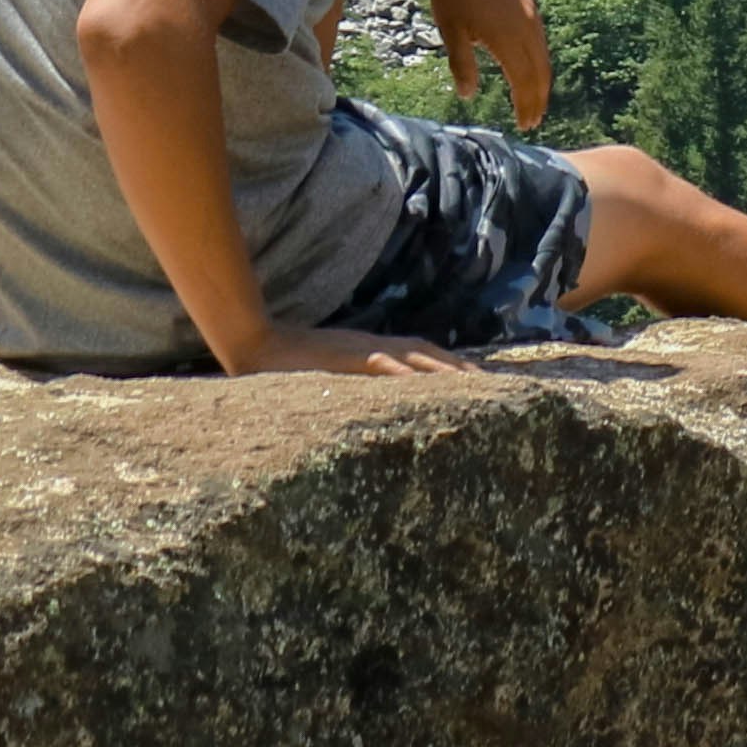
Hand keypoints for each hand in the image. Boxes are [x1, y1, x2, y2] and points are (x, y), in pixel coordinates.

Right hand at [237, 326, 481, 377]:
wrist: (255, 344)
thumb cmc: (290, 365)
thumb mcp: (332, 374)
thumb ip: (357, 383)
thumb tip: (381, 403)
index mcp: (375, 349)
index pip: (423, 354)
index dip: (452, 366)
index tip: (480, 382)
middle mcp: (375, 345)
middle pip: (428, 352)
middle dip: (461, 368)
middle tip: (491, 387)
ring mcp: (361, 348)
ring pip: (412, 354)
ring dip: (443, 368)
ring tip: (471, 384)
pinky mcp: (343, 356)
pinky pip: (378, 362)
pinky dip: (401, 372)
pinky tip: (420, 383)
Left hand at [431, 0, 553, 131]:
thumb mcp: (451, 32)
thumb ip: (462, 65)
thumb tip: (468, 95)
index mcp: (507, 40)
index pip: (523, 82)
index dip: (526, 106)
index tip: (524, 125)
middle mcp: (526, 31)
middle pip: (540, 73)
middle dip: (538, 99)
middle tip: (533, 120)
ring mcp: (531, 17)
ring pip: (543, 57)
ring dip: (541, 81)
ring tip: (534, 98)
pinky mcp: (529, 7)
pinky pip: (540, 42)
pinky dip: (539, 62)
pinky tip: (531, 65)